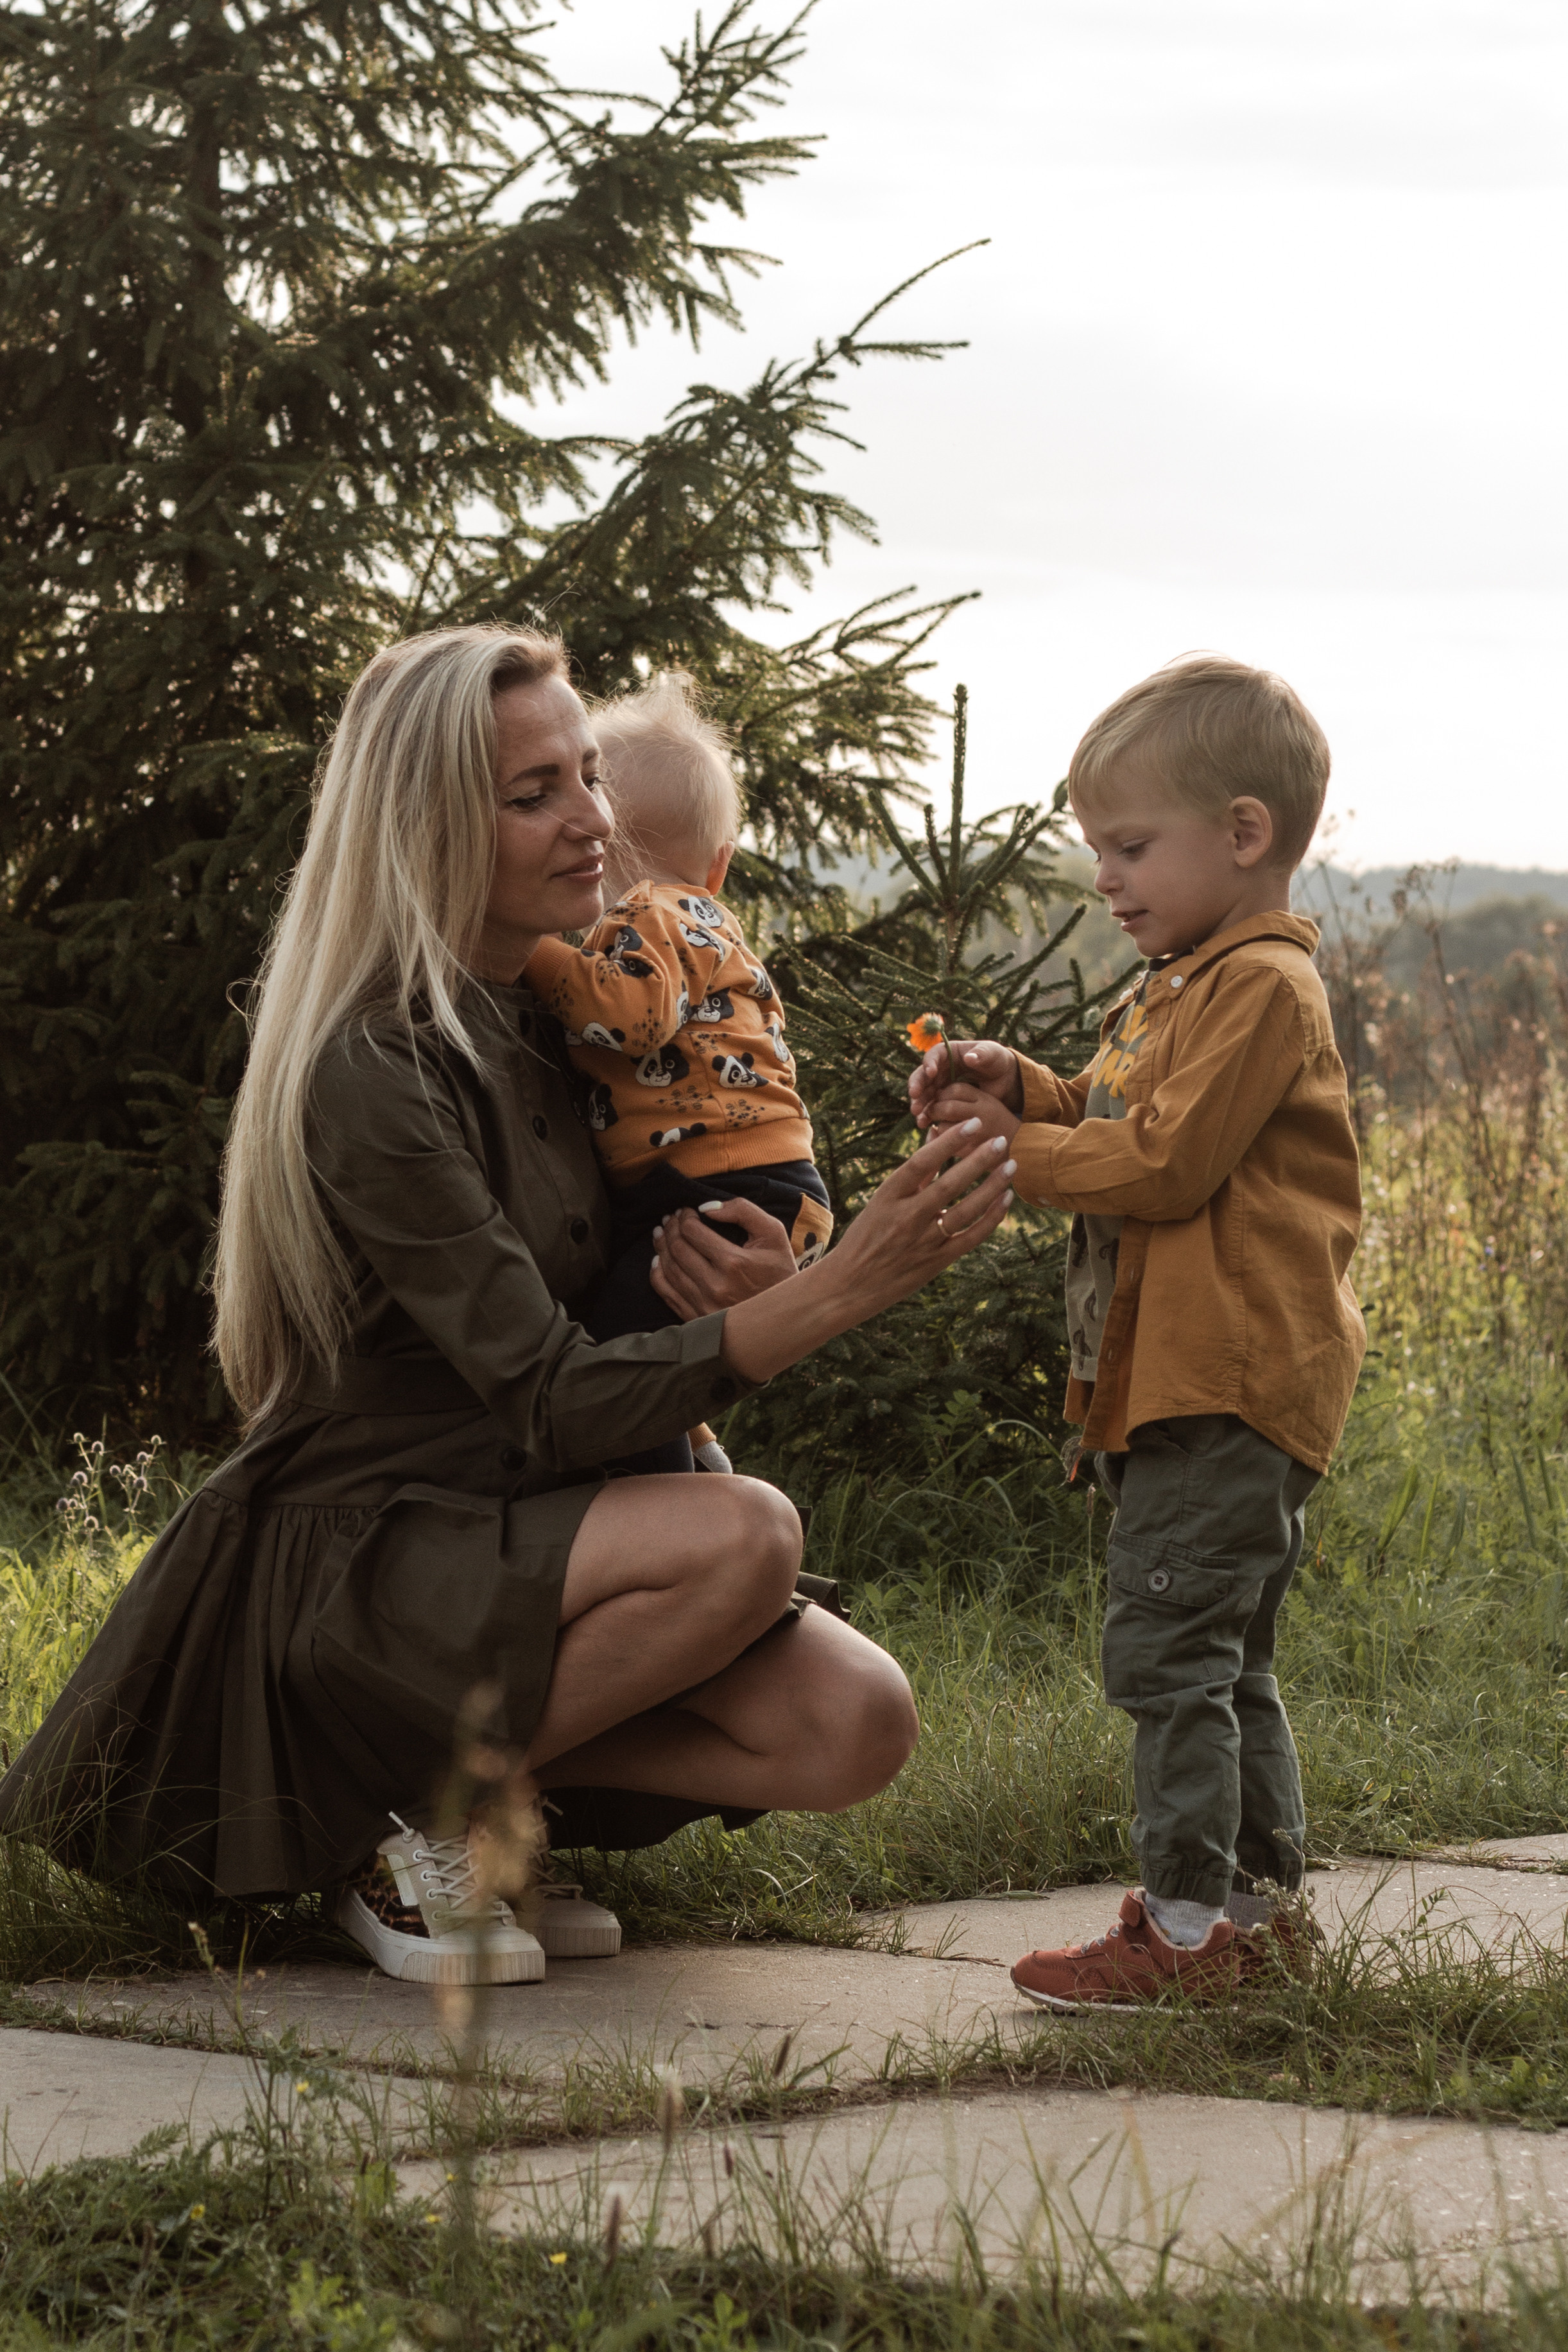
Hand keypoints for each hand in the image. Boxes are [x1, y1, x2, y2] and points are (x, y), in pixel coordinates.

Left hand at [649, 1194, 797, 1322]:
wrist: (786, 1315)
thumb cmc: (780, 1271)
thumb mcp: (773, 1233)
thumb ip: (743, 1211)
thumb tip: (707, 1208)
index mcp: (734, 1262)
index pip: (693, 1232)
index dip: (684, 1216)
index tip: (686, 1210)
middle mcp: (715, 1286)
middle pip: (678, 1249)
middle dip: (671, 1228)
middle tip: (671, 1219)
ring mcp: (704, 1305)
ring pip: (669, 1270)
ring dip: (661, 1247)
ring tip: (661, 1233)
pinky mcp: (697, 1318)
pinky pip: (667, 1294)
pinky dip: (658, 1274)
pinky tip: (659, 1261)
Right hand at [716, 1121, 1015, 1387]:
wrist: (849, 1285)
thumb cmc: (867, 1236)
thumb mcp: (883, 1201)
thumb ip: (916, 1173)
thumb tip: (937, 1137)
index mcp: (888, 1196)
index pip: (922, 1162)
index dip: (949, 1142)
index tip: (973, 1124)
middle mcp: (906, 1217)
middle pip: (949, 1185)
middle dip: (979, 1160)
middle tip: (1002, 1140)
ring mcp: (923, 1242)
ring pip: (965, 1211)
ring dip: (991, 1187)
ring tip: (1010, 1166)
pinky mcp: (936, 1262)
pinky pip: (971, 1237)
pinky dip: (991, 1218)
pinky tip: (1005, 1199)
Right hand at [908, 1038, 1021, 1129]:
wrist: (1003, 1079)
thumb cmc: (997, 1061)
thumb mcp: (993, 1055)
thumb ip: (983, 1054)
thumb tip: (969, 1058)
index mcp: (950, 1052)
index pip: (935, 1055)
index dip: (930, 1062)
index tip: (931, 1072)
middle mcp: (941, 1067)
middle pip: (923, 1075)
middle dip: (918, 1085)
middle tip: (914, 1095)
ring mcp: (941, 1084)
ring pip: (924, 1092)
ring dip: (919, 1102)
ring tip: (917, 1113)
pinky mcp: (944, 1100)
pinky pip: (931, 1107)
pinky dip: (926, 1115)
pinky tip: (924, 1124)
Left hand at [923, 1082, 1018, 1148]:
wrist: (1020, 1144)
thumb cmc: (995, 1121)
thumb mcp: (985, 1101)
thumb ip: (964, 1096)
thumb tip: (936, 1095)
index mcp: (984, 1099)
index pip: (956, 1089)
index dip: (942, 1093)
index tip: (939, 1098)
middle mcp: (982, 1115)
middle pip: (948, 1107)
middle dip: (935, 1110)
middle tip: (932, 1113)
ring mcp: (978, 1134)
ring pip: (944, 1127)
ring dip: (938, 1127)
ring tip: (941, 1128)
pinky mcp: (973, 1152)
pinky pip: (948, 1146)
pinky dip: (942, 1143)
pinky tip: (946, 1141)